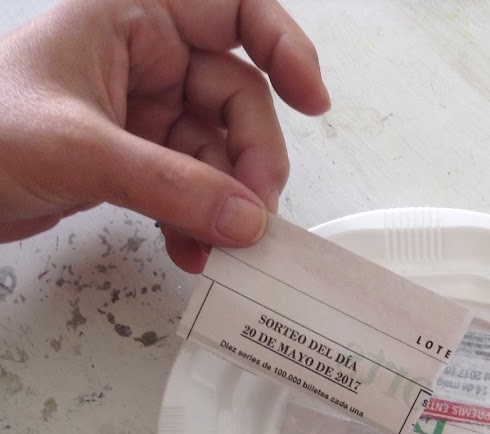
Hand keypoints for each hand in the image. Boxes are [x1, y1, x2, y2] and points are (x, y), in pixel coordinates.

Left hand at [0, 0, 328, 270]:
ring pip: (221, 155)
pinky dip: (199, 223)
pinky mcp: (137, 162)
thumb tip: (249, 221)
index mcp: (131, 15)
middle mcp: (145, 58)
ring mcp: (144, 113)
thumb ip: (171, 185)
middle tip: (253, 218)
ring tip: (221, 249)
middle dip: (252, 162)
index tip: (311, 102)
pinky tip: (193, 254)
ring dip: (228, 206)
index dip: (283, 48)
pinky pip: (193, 189)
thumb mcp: (80, 149)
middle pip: (238, 102)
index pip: (232, 11)